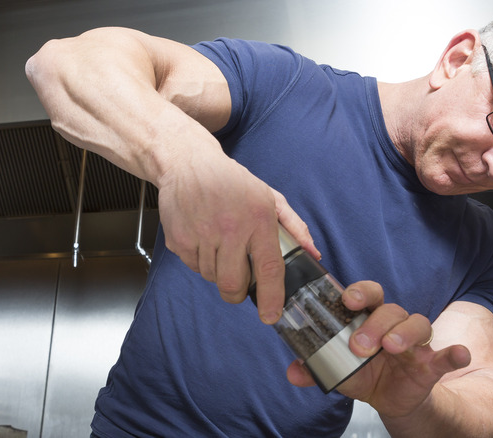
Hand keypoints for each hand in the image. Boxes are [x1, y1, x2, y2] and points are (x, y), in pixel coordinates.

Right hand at [156, 149, 318, 322]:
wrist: (188, 163)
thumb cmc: (232, 182)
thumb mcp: (269, 197)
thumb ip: (294, 227)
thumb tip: (313, 253)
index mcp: (258, 219)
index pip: (268, 268)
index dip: (272, 297)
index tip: (272, 315)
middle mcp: (229, 228)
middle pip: (234, 284)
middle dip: (238, 293)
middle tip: (241, 282)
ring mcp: (202, 235)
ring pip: (213, 279)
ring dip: (219, 272)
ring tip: (220, 245)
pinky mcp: (179, 240)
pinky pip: (194, 269)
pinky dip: (201, 263)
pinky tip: (205, 240)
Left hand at [286, 281, 470, 416]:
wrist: (390, 398)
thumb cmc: (366, 373)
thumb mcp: (339, 371)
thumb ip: (316, 368)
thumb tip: (293, 371)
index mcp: (371, 319)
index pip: (369, 295)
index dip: (360, 292)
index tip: (347, 300)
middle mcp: (395, 325)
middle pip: (392, 310)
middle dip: (375, 324)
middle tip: (360, 344)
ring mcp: (416, 343)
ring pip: (418, 324)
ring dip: (405, 333)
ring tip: (391, 347)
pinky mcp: (432, 363)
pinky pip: (446, 354)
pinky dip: (454, 353)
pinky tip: (459, 354)